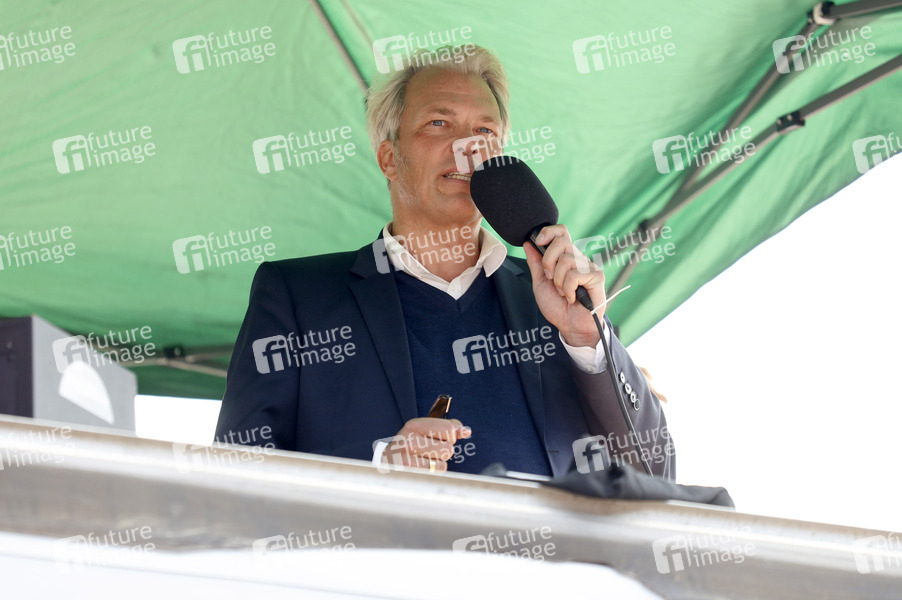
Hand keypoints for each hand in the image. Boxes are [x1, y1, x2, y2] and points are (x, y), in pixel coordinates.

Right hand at [381, 418, 470, 472]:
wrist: (387, 463)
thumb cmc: (411, 446)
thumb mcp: (425, 431)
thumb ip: (447, 427)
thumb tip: (465, 431)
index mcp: (414, 425)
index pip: (449, 429)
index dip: (451, 436)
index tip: (444, 438)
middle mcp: (409, 439)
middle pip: (449, 448)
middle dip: (444, 452)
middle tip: (429, 451)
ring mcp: (408, 457)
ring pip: (443, 462)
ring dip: (438, 463)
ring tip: (424, 460)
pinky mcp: (410, 472)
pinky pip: (437, 472)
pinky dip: (434, 472)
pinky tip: (422, 469)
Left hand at [523, 224, 605, 347]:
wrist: (570, 326)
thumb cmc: (557, 307)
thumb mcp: (540, 283)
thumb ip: (535, 263)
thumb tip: (527, 243)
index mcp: (565, 257)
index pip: (561, 232)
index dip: (549, 232)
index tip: (538, 242)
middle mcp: (578, 258)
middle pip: (561, 241)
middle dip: (548, 262)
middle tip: (550, 278)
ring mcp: (588, 266)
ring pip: (566, 260)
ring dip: (558, 281)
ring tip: (562, 293)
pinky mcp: (596, 276)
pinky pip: (575, 275)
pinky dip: (568, 289)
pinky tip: (571, 297)